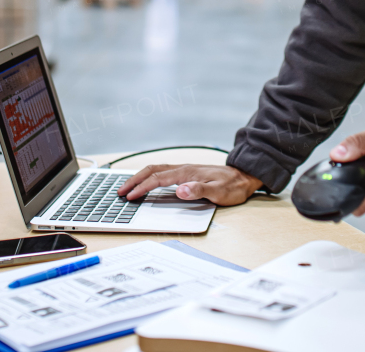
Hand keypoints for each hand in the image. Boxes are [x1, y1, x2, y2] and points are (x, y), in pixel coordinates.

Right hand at [117, 164, 262, 204]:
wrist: (244, 177)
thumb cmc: (232, 187)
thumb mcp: (219, 192)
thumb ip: (199, 191)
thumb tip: (179, 190)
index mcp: (187, 173)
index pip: (158, 179)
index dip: (142, 187)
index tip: (129, 196)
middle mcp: (183, 168)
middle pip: (152, 170)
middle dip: (134, 180)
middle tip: (120, 192)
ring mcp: (184, 169)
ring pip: (156, 169)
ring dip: (140, 177)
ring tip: (128, 187)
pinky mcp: (187, 173)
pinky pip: (163, 172)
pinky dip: (149, 176)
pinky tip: (146, 182)